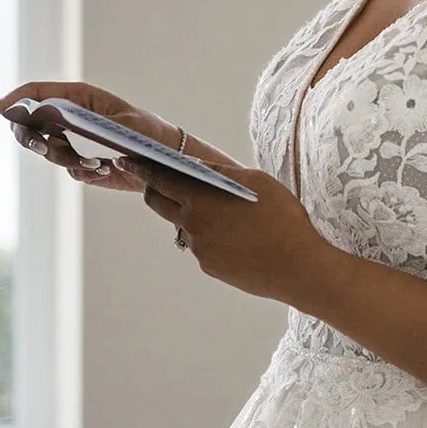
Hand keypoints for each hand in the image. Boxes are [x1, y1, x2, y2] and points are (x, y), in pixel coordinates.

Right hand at [0, 81, 177, 191]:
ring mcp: (73, 140)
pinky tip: (104, 168)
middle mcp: (70, 117)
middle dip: (29, 137)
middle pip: (29, 123)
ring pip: (47, 150)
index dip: (14, 100)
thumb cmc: (148, 133)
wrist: (165, 161)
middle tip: (43, 148)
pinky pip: (68, 168)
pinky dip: (82, 170)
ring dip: (65, 158)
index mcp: (78, 97)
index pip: (36, 93)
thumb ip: (85, 121)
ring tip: (95, 162)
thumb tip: (53, 120)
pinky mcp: (80, 162)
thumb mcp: (120, 122)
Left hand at [121, 148, 328, 303]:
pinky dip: (211, 236)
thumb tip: (194, 165)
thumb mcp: (256, 181)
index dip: (141, 167)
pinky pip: (203, 245)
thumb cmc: (283, 219)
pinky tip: (237, 235)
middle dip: (154, 188)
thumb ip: (220, 171)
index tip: (127, 160)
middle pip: (158, 203)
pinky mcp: (211, 267)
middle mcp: (192, 225)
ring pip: (185, 225)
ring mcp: (199, 249)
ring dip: (192, 214)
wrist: (299, 267)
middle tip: (159, 180)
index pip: (159, 178)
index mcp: (200, 198)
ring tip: (221, 210)